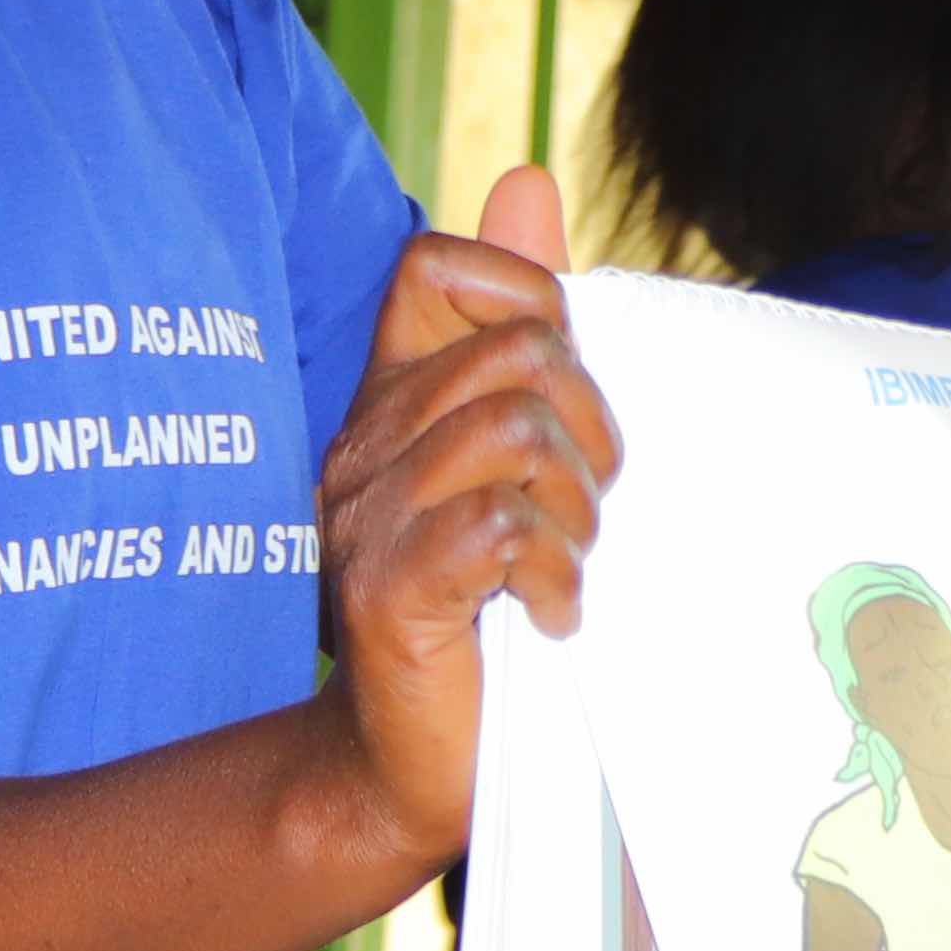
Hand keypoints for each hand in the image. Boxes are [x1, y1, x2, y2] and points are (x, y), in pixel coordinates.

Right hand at [314, 170, 620, 877]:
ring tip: (566, 566)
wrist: (402, 770)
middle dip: (588, 428)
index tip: (562, 396)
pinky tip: (552, 615)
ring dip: (575, 506)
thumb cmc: (478, 619)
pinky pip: (499, 528)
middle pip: (513, 354)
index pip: (434, 268)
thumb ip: (515, 323)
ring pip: (512, 432)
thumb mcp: (511, 458)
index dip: (523, 300)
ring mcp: (366, 521)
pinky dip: (553, 571)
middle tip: (586, 512)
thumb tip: (526, 180)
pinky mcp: (389, 595)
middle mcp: (362, 451)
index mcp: (389, 408)